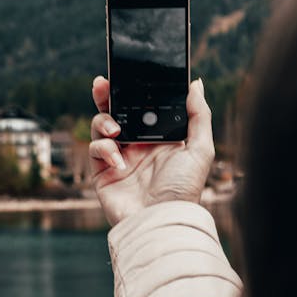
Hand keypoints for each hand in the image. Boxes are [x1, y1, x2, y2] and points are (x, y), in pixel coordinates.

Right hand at [89, 77, 214, 225]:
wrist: (160, 222)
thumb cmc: (184, 190)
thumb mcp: (200, 149)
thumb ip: (199, 115)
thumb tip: (195, 84)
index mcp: (159, 138)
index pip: (142, 107)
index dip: (133, 91)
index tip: (127, 74)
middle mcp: (137, 146)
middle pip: (117, 111)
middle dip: (107, 96)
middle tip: (102, 83)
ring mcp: (119, 158)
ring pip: (102, 126)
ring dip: (104, 120)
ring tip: (116, 129)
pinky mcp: (103, 173)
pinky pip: (96, 150)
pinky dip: (104, 148)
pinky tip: (118, 159)